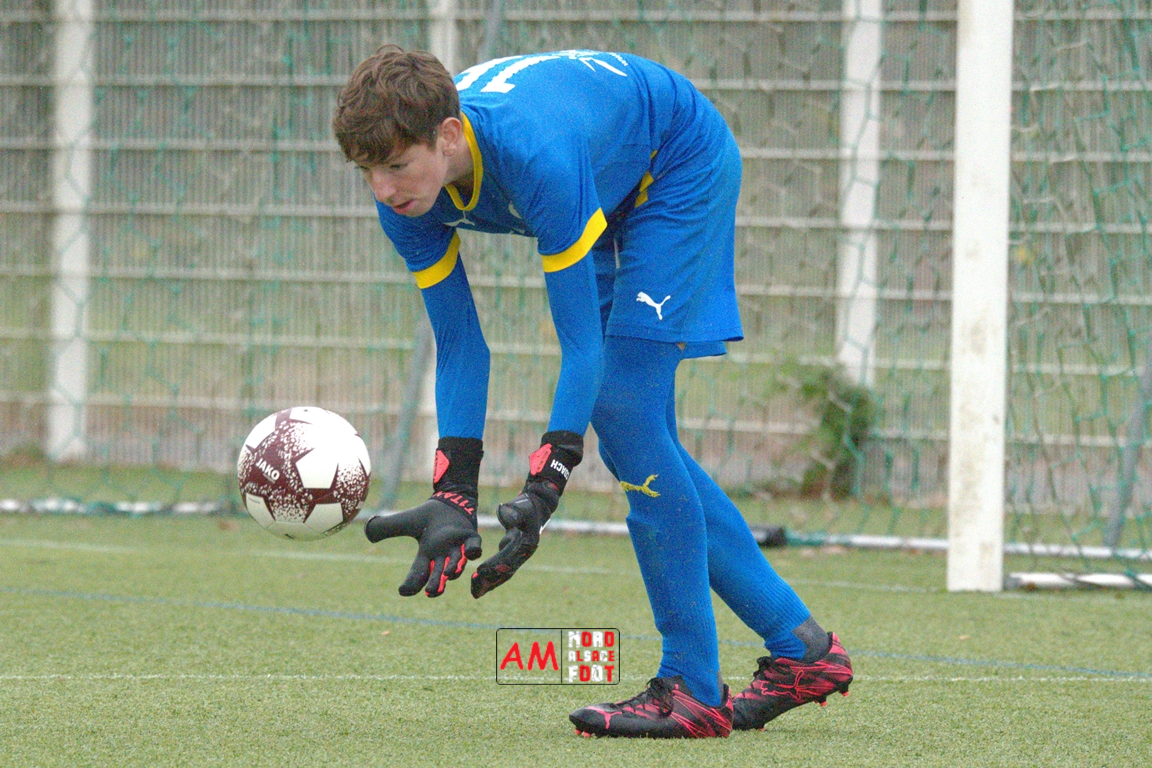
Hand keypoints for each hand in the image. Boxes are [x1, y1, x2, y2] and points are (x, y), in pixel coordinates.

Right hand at [365, 492, 481, 596]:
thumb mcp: (404, 522)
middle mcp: (442, 556)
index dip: (411, 583)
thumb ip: (386, 527)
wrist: (448, 504)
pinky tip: (472, 553)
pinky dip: (474, 551)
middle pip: (438, 574)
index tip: (403, 591)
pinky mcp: (470, 537)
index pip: (417, 573)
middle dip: (435, 584)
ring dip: (454, 569)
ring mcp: (457, 548)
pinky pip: (475, 546)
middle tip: (431, 592)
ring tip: (449, 574)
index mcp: (426, 556)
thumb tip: (367, 533)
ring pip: (457, 563)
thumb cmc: (427, 517)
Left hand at [470, 482, 557, 598]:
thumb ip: (514, 513)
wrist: (535, 507)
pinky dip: (492, 576)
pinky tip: (480, 582)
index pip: (508, 557)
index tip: (479, 571)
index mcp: (526, 542)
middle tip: (474, 590)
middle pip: (507, 570)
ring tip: (475, 592)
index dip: (494, 565)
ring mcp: (520, 554)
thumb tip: (510, 517)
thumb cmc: (525, 505)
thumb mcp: (520, 507)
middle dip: (490, 580)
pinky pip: (503, 568)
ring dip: (490, 583)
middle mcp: (524, 552)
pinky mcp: (514, 554)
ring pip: (505, 573)